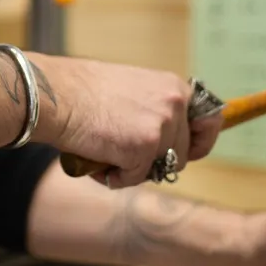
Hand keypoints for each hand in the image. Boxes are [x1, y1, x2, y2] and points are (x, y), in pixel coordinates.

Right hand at [31, 55, 223, 188]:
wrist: (57, 95)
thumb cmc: (83, 92)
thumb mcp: (133, 89)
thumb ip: (155, 108)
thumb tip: (165, 139)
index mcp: (174, 87)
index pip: (209, 120)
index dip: (200, 142)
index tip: (190, 153)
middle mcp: (175, 103)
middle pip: (181, 153)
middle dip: (156, 161)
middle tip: (126, 155)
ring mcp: (162, 126)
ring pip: (159, 168)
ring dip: (134, 169)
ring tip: (106, 154)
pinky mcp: (144, 147)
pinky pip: (136, 178)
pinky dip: (116, 177)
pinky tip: (98, 160)